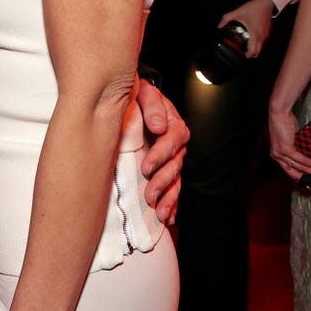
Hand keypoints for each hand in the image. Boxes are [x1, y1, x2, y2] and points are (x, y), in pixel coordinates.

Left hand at [137, 79, 187, 224]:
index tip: (146, 167)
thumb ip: (152, 104)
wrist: (134, 102)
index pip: (173, 140)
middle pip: (175, 165)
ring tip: (159, 213)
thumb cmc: (138, 98)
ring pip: (176, 181)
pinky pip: (173, 189)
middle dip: (163, 182)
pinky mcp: (165, 170)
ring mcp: (172, 160)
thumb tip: (158, 125)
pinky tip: (169, 218)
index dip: (161, 154)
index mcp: (174, 125)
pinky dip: (172, 205)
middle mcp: (177, 145)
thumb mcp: (144, 93)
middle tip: (149, 195)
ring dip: (169, 198)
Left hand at [220, 0, 272, 56]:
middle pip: (258, 52)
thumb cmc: (253, 7)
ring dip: (254, 49)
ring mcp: (266, 35)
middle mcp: (261, 36)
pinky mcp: (268, 32)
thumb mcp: (238, 12)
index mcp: (254, 33)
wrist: (266, 2)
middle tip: (242, 53)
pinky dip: (258, 44)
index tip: (241, 55)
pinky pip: (263, 42)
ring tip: (246, 46)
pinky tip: (251, 39)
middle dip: (250, 55)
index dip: (247, 55)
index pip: (253, 50)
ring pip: (261, 48)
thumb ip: (227, 19)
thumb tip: (219, 26)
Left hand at [268, 105, 310, 184]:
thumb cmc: (285, 123)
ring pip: (298, 167)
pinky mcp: (285, 149)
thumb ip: (297, 148)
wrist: (280, 113)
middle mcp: (276, 156)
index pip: (289, 170)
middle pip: (293, 172)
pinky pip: (300, 159)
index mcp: (277, 155)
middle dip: (308, 177)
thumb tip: (309, 154)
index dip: (301, 176)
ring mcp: (280, 153)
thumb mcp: (291, 139)